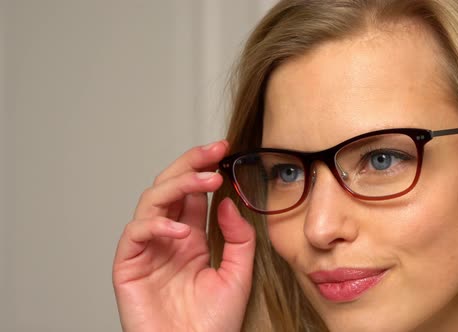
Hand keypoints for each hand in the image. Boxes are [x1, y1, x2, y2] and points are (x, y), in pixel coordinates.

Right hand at [112, 140, 254, 331]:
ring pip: (152, 201)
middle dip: (191, 164)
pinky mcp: (128, 267)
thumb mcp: (238, 274)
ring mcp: (147, 250)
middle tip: (214, 150)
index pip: (193, 194)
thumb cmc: (212, 324)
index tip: (224, 151)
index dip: (205, 169)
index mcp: (191, 239)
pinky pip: (136, 234)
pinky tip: (181, 229)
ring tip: (207, 180)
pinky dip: (156, 225)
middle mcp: (167, 239)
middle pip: (170, 187)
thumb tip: (228, 202)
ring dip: (179, 185)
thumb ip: (238, 238)